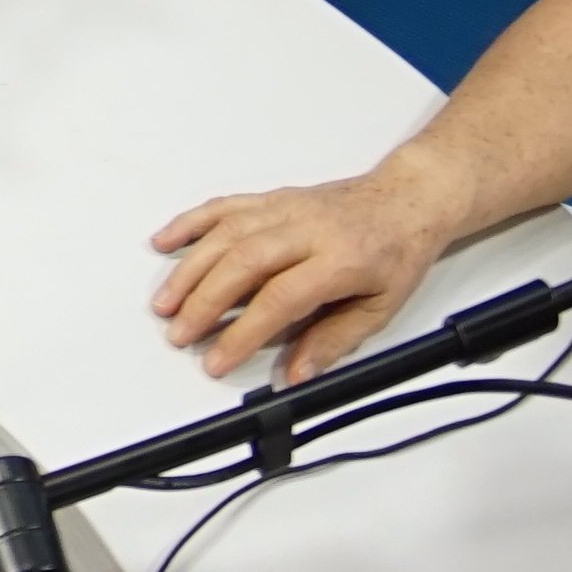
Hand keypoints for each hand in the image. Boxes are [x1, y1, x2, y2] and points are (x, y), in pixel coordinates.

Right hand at [144, 172, 456, 379]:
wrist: (407, 199)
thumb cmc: (396, 252)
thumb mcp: (380, 308)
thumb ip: (333, 341)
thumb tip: (295, 373)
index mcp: (340, 259)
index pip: (281, 297)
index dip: (243, 332)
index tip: (216, 359)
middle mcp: (307, 229)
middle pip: (243, 263)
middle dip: (204, 302)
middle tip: (180, 334)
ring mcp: (285, 209)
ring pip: (225, 235)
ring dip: (189, 269)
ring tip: (165, 304)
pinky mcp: (271, 198)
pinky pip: (223, 207)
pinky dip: (189, 224)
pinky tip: (164, 243)